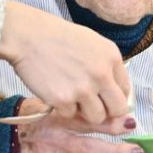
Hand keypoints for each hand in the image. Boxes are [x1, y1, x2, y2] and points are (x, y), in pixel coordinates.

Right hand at [0, 1, 130, 123]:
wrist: (27, 35)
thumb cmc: (56, 37)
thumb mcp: (91, 43)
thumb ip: (106, 65)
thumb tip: (115, 91)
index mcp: (111, 57)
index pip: (126, 89)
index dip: (114, 96)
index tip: (105, 98)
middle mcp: (102, 74)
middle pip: (117, 109)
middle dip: (106, 110)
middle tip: (91, 105)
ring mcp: (83, 89)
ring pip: (96, 117)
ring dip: (84, 111)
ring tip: (70, 95)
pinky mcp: (63, 100)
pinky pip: (71, 115)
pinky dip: (62, 108)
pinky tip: (54, 90)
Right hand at [15, 98, 140, 152]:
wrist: (8, 140)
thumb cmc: (33, 120)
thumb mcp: (53, 105)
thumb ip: (79, 108)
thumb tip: (111, 108)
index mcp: (52, 119)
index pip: (85, 122)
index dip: (109, 124)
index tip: (129, 123)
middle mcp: (51, 142)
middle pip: (88, 150)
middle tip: (135, 150)